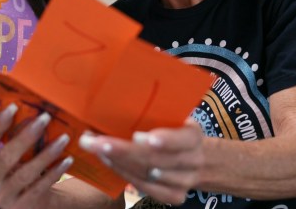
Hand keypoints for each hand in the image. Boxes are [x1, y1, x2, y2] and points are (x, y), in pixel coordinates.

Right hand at [0, 104, 73, 208]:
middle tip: (45, 118)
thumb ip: (13, 137)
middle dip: (27, 136)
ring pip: (25, 173)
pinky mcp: (20, 207)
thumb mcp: (11, 156)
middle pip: (6, 157)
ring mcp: (3, 196)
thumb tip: (33, 105)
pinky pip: (39, 187)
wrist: (28, 202)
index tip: (14, 106)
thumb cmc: (20, 169)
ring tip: (64, 138)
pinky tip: (67, 159)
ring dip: (47, 154)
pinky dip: (54, 172)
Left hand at [79, 118, 202, 205]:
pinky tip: (110, 162)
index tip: (137, 136)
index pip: (182, 139)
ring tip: (97, 149)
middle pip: (157, 160)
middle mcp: (192, 160)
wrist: (197, 158)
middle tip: (98, 142)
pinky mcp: (175, 196)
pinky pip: (146, 188)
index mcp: (193, 136)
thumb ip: (155, 112)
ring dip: (119, 162)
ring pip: (148, 175)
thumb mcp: (174, 116)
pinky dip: (126, 174)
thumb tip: (115, 99)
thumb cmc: (176, 130)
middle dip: (124, 151)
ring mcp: (184, 180)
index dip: (163, 140)